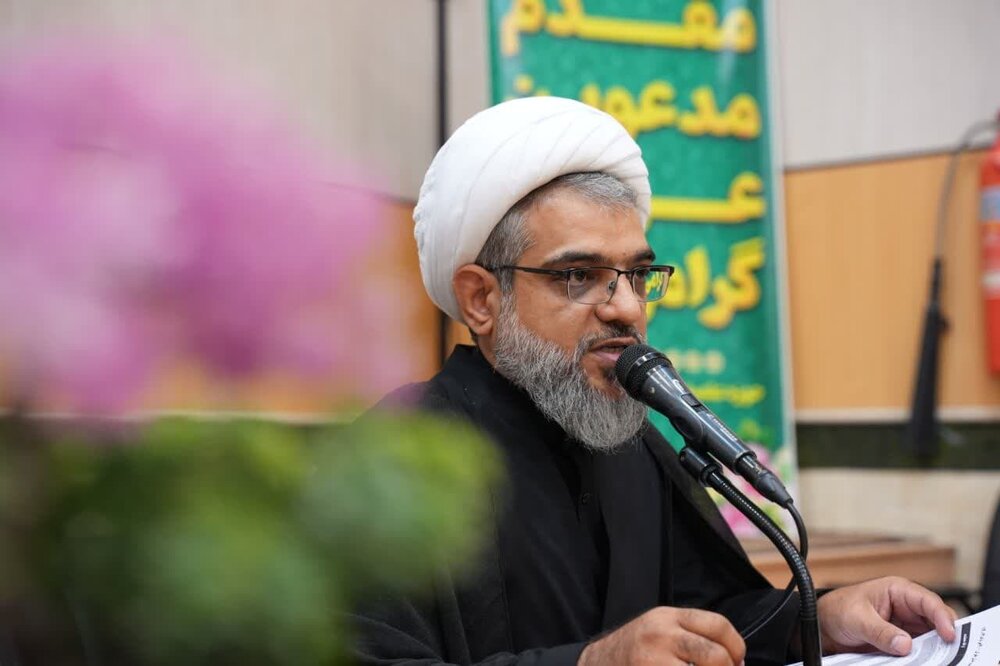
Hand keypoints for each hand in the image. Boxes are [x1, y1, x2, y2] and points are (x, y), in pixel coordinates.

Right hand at [578, 606, 744, 665]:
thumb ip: (692, 634)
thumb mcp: (660, 629)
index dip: (736, 646)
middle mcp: (661, 636)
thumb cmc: (635, 649)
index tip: (738, 659)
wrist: (598, 663)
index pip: (718, 625)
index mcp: (667, 617)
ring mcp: (654, 661)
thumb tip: (735, 659)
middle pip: (715, 655)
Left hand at [816, 576, 958, 655]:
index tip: (950, 635)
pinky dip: (925, 656)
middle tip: (953, 654)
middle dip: (945, 636)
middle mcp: (906, 607)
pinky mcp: (902, 640)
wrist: (824, 625)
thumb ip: (880, 631)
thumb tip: (905, 644)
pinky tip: (927, 662)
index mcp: (897, 590)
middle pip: (936, 621)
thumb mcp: (857, 619)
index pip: (928, 601)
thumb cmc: (837, 610)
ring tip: (943, 660)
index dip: (942, 617)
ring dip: (936, 649)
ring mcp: (906, 625)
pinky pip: (919, 649)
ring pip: (931, 637)